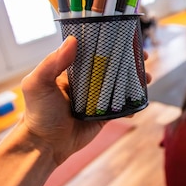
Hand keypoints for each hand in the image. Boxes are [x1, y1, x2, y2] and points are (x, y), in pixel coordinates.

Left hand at [19, 36, 151, 164]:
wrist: (44, 145)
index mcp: (72, 71)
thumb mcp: (39, 83)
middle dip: (129, 62)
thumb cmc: (38, 113)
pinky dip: (132, 105)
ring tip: (147, 78)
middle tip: (143, 58)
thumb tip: (72, 40)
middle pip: (112, 68)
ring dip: (135, 81)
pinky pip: (121, 108)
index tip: (125, 39)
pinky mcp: (103, 116)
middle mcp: (86, 83)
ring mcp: (96, 99)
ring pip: (119, 86)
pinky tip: (139, 103)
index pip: (93, 52)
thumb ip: (53, 62)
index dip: (110, 45)